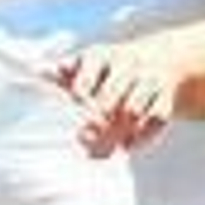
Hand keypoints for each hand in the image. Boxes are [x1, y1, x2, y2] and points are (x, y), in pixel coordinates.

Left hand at [56, 41, 180, 155]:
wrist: (160, 60)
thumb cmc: (111, 69)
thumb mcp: (87, 64)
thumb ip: (64, 71)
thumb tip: (38, 71)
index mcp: (102, 55)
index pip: (91, 70)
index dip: (82, 89)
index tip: (76, 105)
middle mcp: (128, 65)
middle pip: (112, 95)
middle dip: (98, 120)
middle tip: (84, 139)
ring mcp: (149, 81)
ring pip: (133, 110)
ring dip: (118, 132)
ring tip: (103, 149)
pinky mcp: (166, 98)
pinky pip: (155, 120)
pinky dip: (141, 137)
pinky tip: (126, 146)